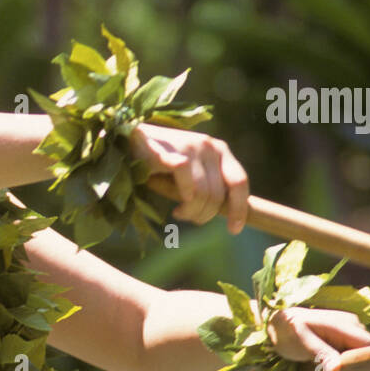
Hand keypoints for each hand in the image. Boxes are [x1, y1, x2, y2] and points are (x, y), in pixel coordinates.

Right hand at [129, 123, 249, 234]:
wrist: (130, 140)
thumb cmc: (162, 162)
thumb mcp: (193, 171)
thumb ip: (209, 185)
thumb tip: (226, 213)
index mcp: (219, 150)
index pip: (239, 182)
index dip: (239, 209)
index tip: (234, 230)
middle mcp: (208, 146)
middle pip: (218, 194)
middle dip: (205, 214)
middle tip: (189, 218)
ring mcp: (189, 147)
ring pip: (202, 193)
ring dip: (191, 211)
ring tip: (178, 213)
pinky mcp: (168, 151)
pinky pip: (185, 180)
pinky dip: (183, 196)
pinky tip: (175, 204)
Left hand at [267, 306, 369, 370]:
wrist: (278, 326)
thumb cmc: (287, 329)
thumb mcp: (301, 341)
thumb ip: (320, 353)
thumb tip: (336, 370)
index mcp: (347, 326)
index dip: (364, 369)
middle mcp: (353, 334)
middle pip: (366, 365)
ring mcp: (349, 344)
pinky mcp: (342, 354)